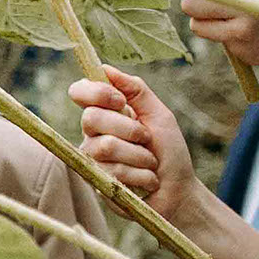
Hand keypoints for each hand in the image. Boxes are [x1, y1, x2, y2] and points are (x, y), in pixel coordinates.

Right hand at [70, 66, 200, 224]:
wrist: (179, 191)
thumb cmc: (170, 152)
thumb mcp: (159, 115)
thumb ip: (136, 90)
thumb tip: (106, 67)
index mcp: (105, 114)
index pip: (80, 92)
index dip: (96, 92)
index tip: (120, 101)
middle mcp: (92, 134)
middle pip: (92, 118)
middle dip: (130, 129)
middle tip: (148, 140)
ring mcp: (91, 159)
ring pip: (106, 146)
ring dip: (140, 156)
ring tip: (150, 164)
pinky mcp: (96, 182)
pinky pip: (114, 171)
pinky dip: (141, 175)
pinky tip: (147, 181)